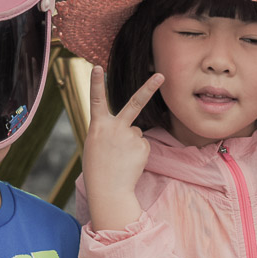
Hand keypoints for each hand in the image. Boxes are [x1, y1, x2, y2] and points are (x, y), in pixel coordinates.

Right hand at [82, 67, 163, 230]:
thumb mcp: (96, 145)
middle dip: (149, 87)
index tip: (97, 67)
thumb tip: (134, 131)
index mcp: (97, 126)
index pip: (96, 100)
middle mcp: (115, 127)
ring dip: (130, 144)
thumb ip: (110, 132)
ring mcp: (130, 136)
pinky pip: (142, 145)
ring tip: (120, 159)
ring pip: (135, 132)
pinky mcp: (143, 146)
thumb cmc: (98, 168)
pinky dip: (138, 153)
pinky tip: (129, 163)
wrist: (108, 190)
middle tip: (161, 75)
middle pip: (135, 103)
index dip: (96, 83)